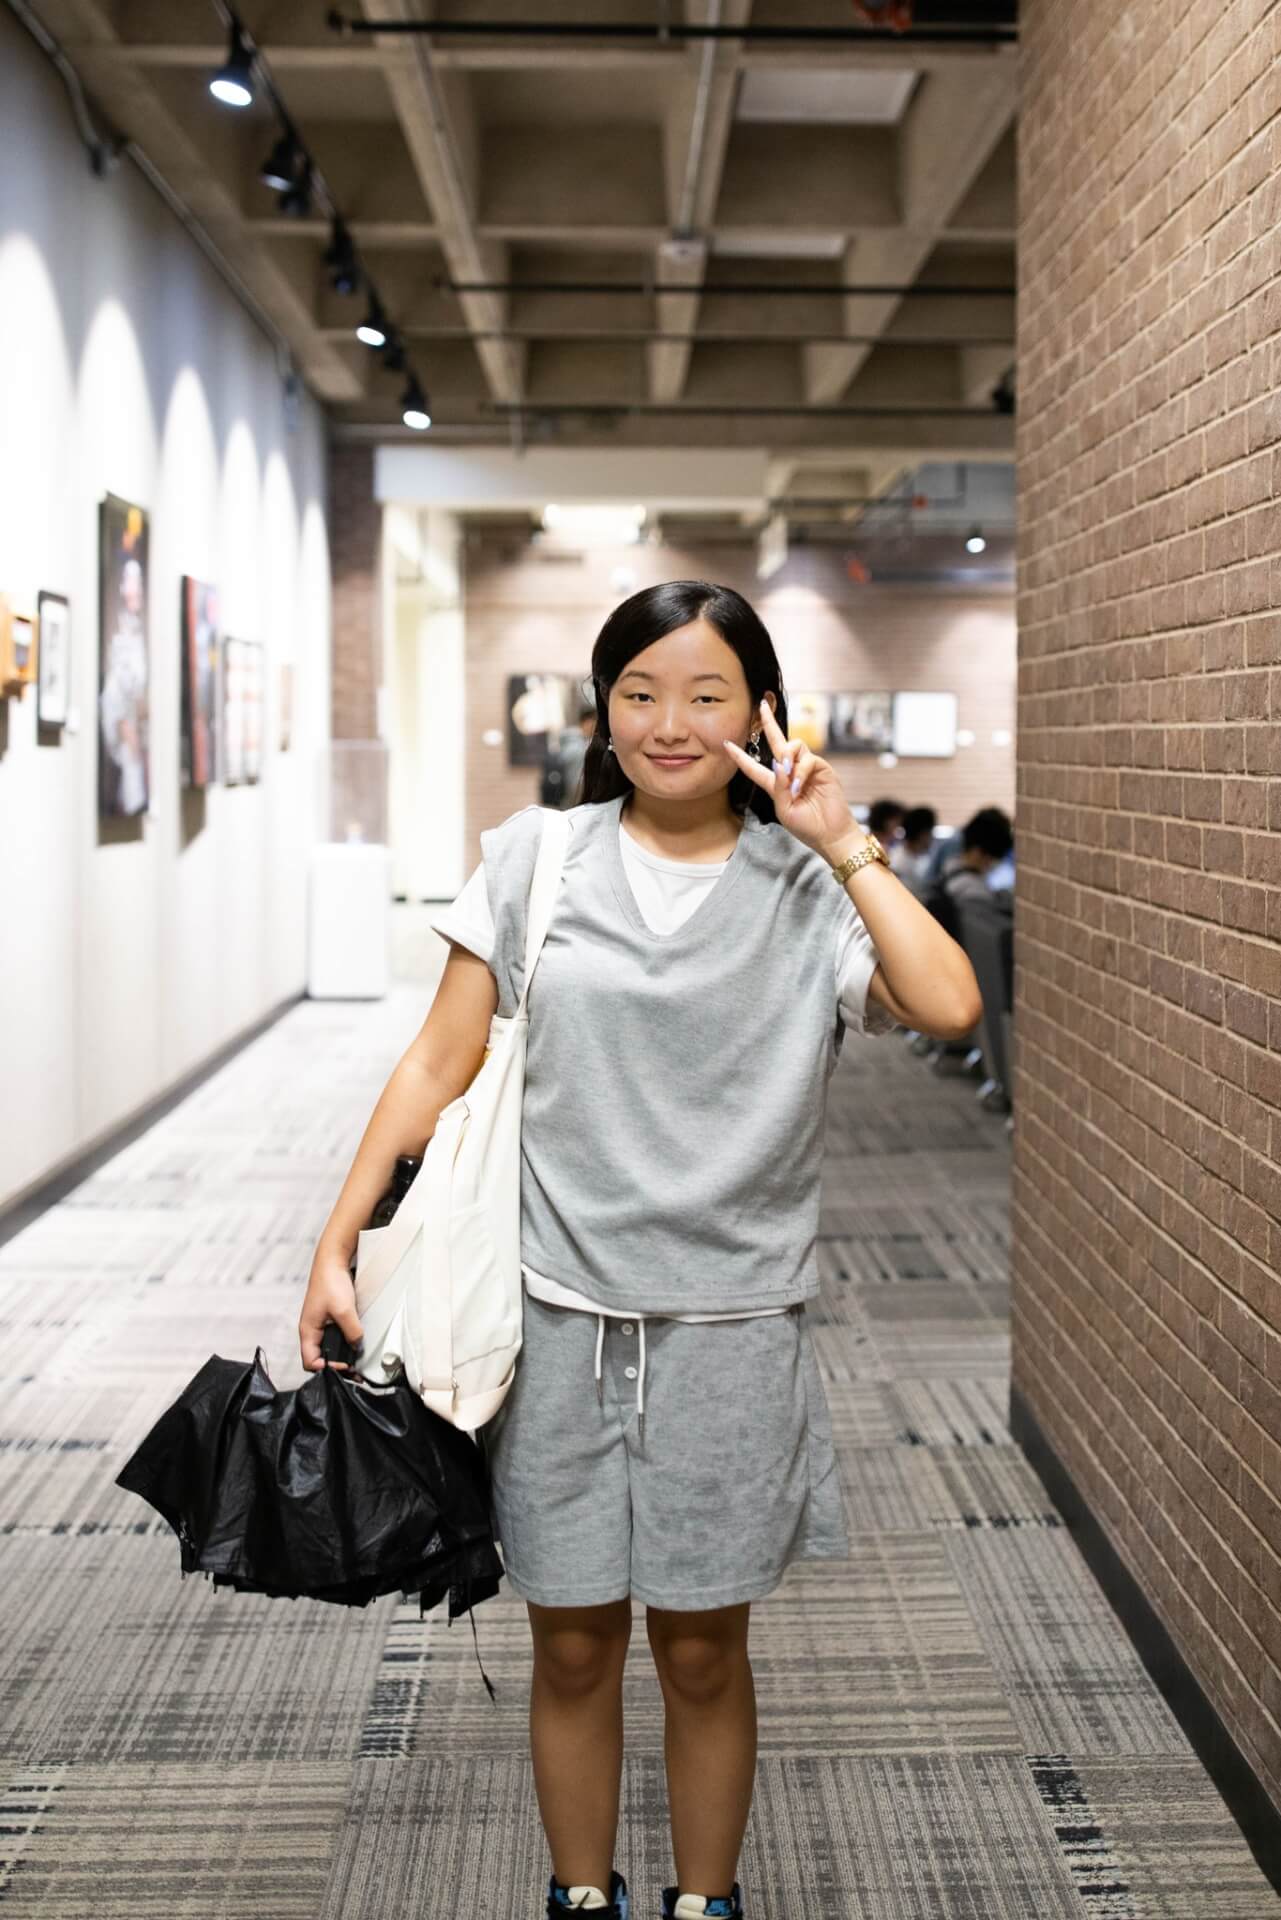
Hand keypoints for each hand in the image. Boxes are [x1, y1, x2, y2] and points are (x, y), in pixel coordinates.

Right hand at [298, 1247, 363, 1372]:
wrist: (333, 1261)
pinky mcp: (330, 1319)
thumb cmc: (330, 1282)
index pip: (310, 1362)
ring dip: (342, 1355)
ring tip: (356, 1362)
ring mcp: (321, 1325)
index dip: (326, 1368)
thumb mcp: (344, 1310)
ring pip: (328, 1348)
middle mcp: (312, 1331)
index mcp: (308, 1331)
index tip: (344, 1365)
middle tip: (353, 1371)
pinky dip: (345, 1344)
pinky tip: (356, 1345)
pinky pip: (335, 1337)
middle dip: (336, 1366)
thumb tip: (357, 1346)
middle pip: (319, 1358)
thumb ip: (352, 1331)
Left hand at [724, 699, 865, 858]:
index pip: (754, 767)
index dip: (740, 756)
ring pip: (793, 746)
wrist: (830, 834)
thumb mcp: (783, 809)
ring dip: (787, 757)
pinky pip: (808, 760)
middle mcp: (790, 771)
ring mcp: (807, 768)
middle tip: (762, 706)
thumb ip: (777, 787)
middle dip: (769, 722)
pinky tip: (799, 787)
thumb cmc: (806, 826)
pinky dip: (801, 772)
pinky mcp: (822, 768)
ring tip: (789, 777)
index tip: (726, 744)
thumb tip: (778, 762)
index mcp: (776, 784)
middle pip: (777, 742)